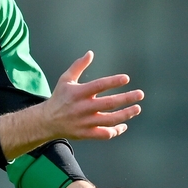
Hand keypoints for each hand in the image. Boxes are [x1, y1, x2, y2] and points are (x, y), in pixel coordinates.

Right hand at [0, 51, 143, 159]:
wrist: (47, 121)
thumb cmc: (59, 97)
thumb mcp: (65, 79)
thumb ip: (78, 66)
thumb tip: (90, 53)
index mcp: (78, 93)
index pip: (99, 86)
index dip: (113, 82)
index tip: (126, 78)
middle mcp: (83, 108)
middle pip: (109, 104)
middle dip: (126, 99)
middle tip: (140, 94)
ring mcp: (85, 122)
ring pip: (110, 121)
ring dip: (125, 115)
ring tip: (137, 108)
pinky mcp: (86, 134)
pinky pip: (104, 134)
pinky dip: (116, 131)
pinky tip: (124, 125)